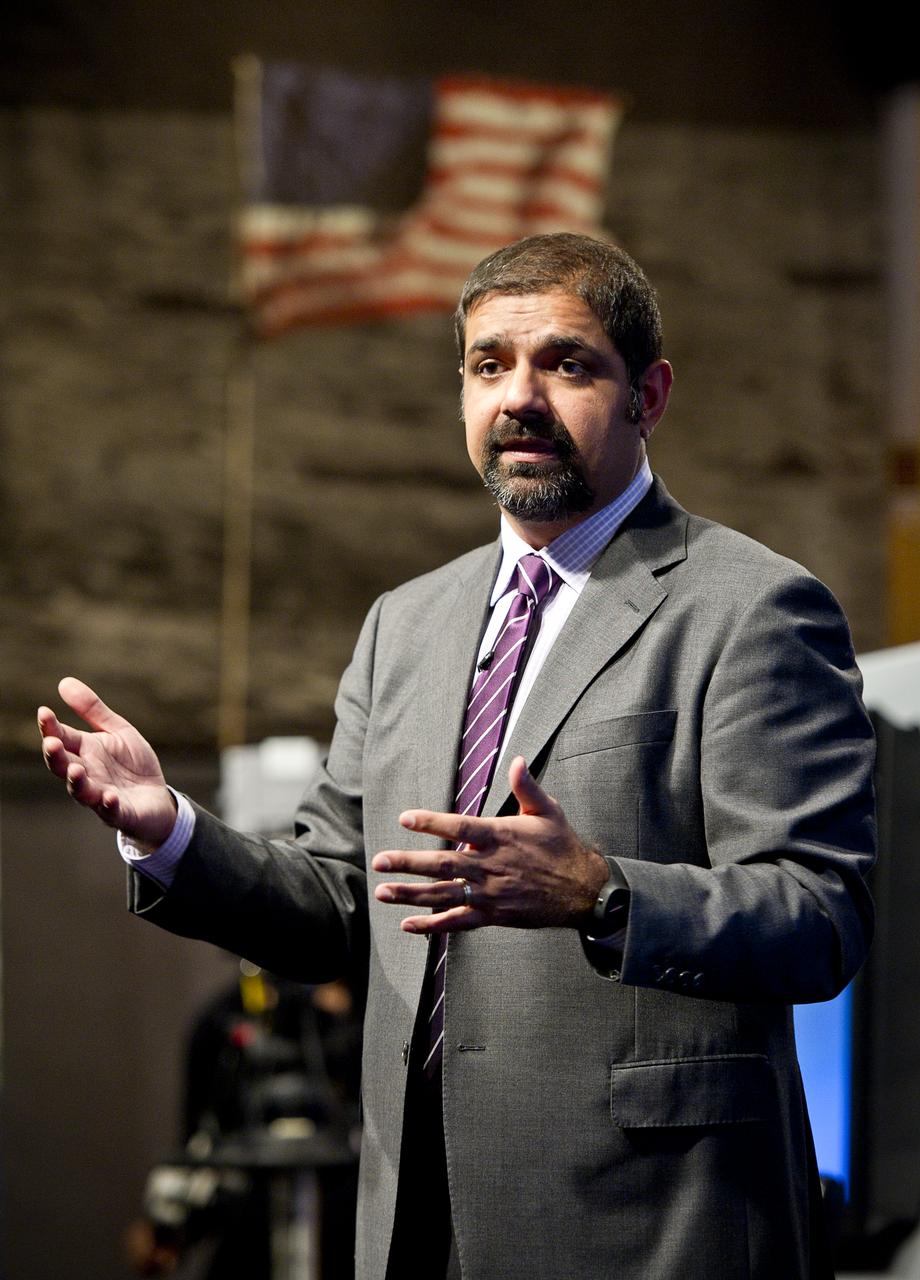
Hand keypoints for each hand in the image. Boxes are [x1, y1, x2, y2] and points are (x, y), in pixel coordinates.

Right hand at [38, 677, 176, 847]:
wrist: (157, 798)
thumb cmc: (132, 764)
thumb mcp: (118, 731)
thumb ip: (93, 711)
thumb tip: (64, 682)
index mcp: (85, 752)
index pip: (62, 738)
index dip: (51, 727)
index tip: (44, 712)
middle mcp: (87, 774)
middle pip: (64, 767)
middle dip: (56, 756)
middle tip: (51, 743)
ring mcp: (101, 795)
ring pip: (82, 791)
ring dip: (77, 782)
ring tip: (76, 770)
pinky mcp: (120, 813)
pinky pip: (111, 811)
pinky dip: (108, 805)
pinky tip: (109, 796)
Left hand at [371, 756, 608, 933]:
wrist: (584, 891)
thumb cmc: (562, 846)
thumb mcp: (548, 811)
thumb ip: (527, 787)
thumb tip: (517, 760)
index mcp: (501, 836)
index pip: (460, 827)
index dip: (431, 822)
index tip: (405, 818)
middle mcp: (491, 866)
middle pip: (443, 864)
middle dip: (408, 863)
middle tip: (379, 861)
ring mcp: (490, 894)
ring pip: (444, 894)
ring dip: (411, 893)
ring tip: (382, 891)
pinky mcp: (493, 916)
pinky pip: (458, 921)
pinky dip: (432, 925)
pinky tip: (407, 924)